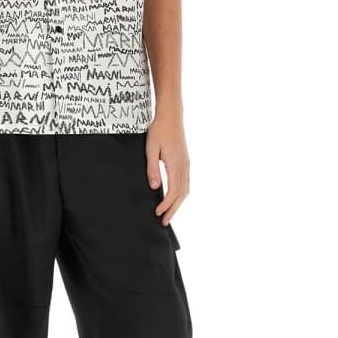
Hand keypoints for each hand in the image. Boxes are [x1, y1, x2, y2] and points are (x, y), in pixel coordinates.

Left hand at [145, 112, 188, 226]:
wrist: (171, 116)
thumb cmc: (159, 130)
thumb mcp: (151, 149)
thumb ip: (152, 169)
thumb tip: (154, 187)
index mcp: (176, 164)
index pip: (173, 191)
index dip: (166, 205)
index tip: (158, 213)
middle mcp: (184, 166)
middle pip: (182, 195)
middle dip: (173, 210)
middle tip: (164, 222)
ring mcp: (186, 164)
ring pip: (185, 190)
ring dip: (178, 204)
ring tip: (168, 213)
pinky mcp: (185, 161)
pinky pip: (185, 183)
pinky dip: (181, 194)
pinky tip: (174, 198)